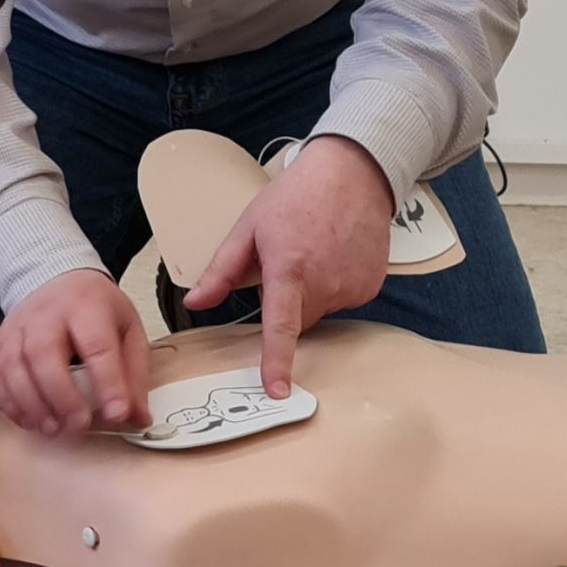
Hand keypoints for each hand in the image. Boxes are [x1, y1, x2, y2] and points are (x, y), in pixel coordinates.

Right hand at [0, 269, 153, 436]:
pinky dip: (8, 402)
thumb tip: (137, 417)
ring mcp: (18, 326)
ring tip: (54, 429)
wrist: (58, 280)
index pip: (97, 345)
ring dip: (32, 404)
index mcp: (87, 307)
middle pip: (44, 352)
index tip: (117, 414)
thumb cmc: (94, 309)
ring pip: (14, 365)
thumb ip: (134, 375)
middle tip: (78, 426)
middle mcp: (47, 313)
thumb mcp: (127, 330)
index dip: (108, 383)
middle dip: (60, 396)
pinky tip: (29, 420)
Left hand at [183, 134, 394, 399]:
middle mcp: (324, 282)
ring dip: (313, 292)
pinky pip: (344, 300)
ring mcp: (352, 286)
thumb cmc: (294, 197)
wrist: (351, 174)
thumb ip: (222, 270)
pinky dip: (336, 285)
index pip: (281, 326)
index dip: (277, 361)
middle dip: (288, 302)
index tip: (278, 391)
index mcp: (289, 269)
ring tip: (314, 249)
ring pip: (322, 310)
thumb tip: (195, 303)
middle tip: (287, 261)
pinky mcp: (371, 286)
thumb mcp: (249, 227)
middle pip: (298, 320)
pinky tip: (335, 253)